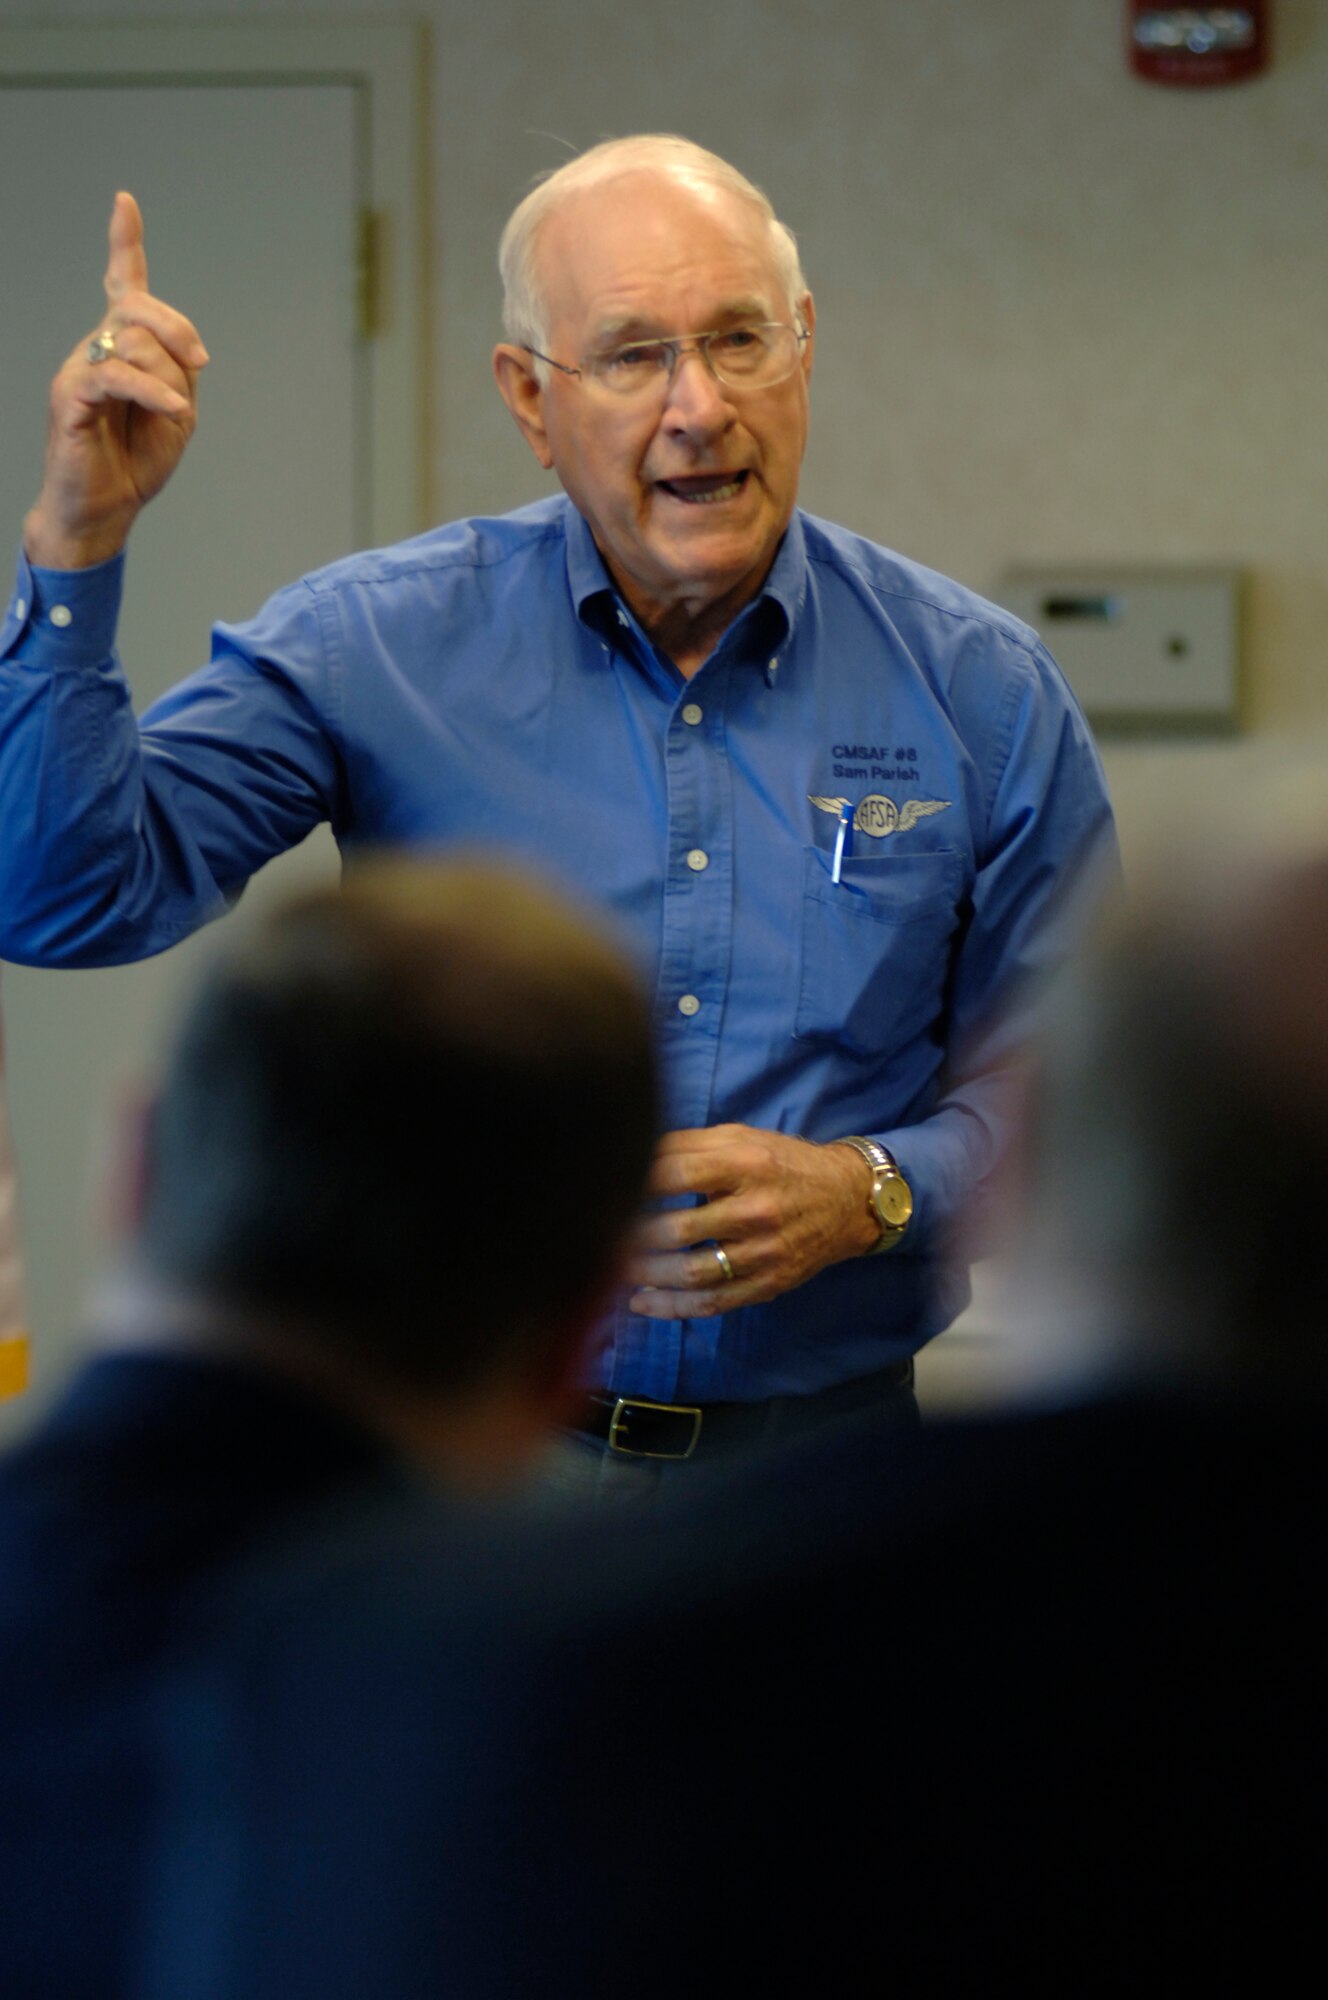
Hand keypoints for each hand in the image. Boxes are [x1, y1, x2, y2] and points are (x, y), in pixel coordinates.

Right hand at [23, 192, 208, 568]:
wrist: (103, 509)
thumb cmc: (135, 463)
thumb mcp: (176, 415)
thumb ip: (179, 374)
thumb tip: (177, 350)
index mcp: (122, 349)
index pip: (123, 286)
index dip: (125, 243)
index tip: (125, 202)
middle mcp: (96, 349)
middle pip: (138, 307)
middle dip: (177, 328)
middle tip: (199, 362)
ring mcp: (80, 369)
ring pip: (133, 339)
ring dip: (168, 377)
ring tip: (172, 413)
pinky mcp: (71, 397)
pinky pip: (115, 375)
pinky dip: (152, 391)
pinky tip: (173, 411)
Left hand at [625, 1124, 880, 1318]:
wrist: (847, 1199)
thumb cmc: (783, 1163)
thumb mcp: (741, 1138)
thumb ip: (688, 1144)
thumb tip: (633, 1150)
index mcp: (745, 1165)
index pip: (677, 1174)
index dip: (634, 1183)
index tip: (602, 1187)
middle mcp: (755, 1210)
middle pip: (678, 1229)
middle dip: (630, 1236)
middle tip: (597, 1235)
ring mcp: (763, 1253)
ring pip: (692, 1273)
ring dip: (644, 1275)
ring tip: (610, 1269)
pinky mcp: (768, 1284)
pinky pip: (713, 1303)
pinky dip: (672, 1308)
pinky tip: (641, 1302)